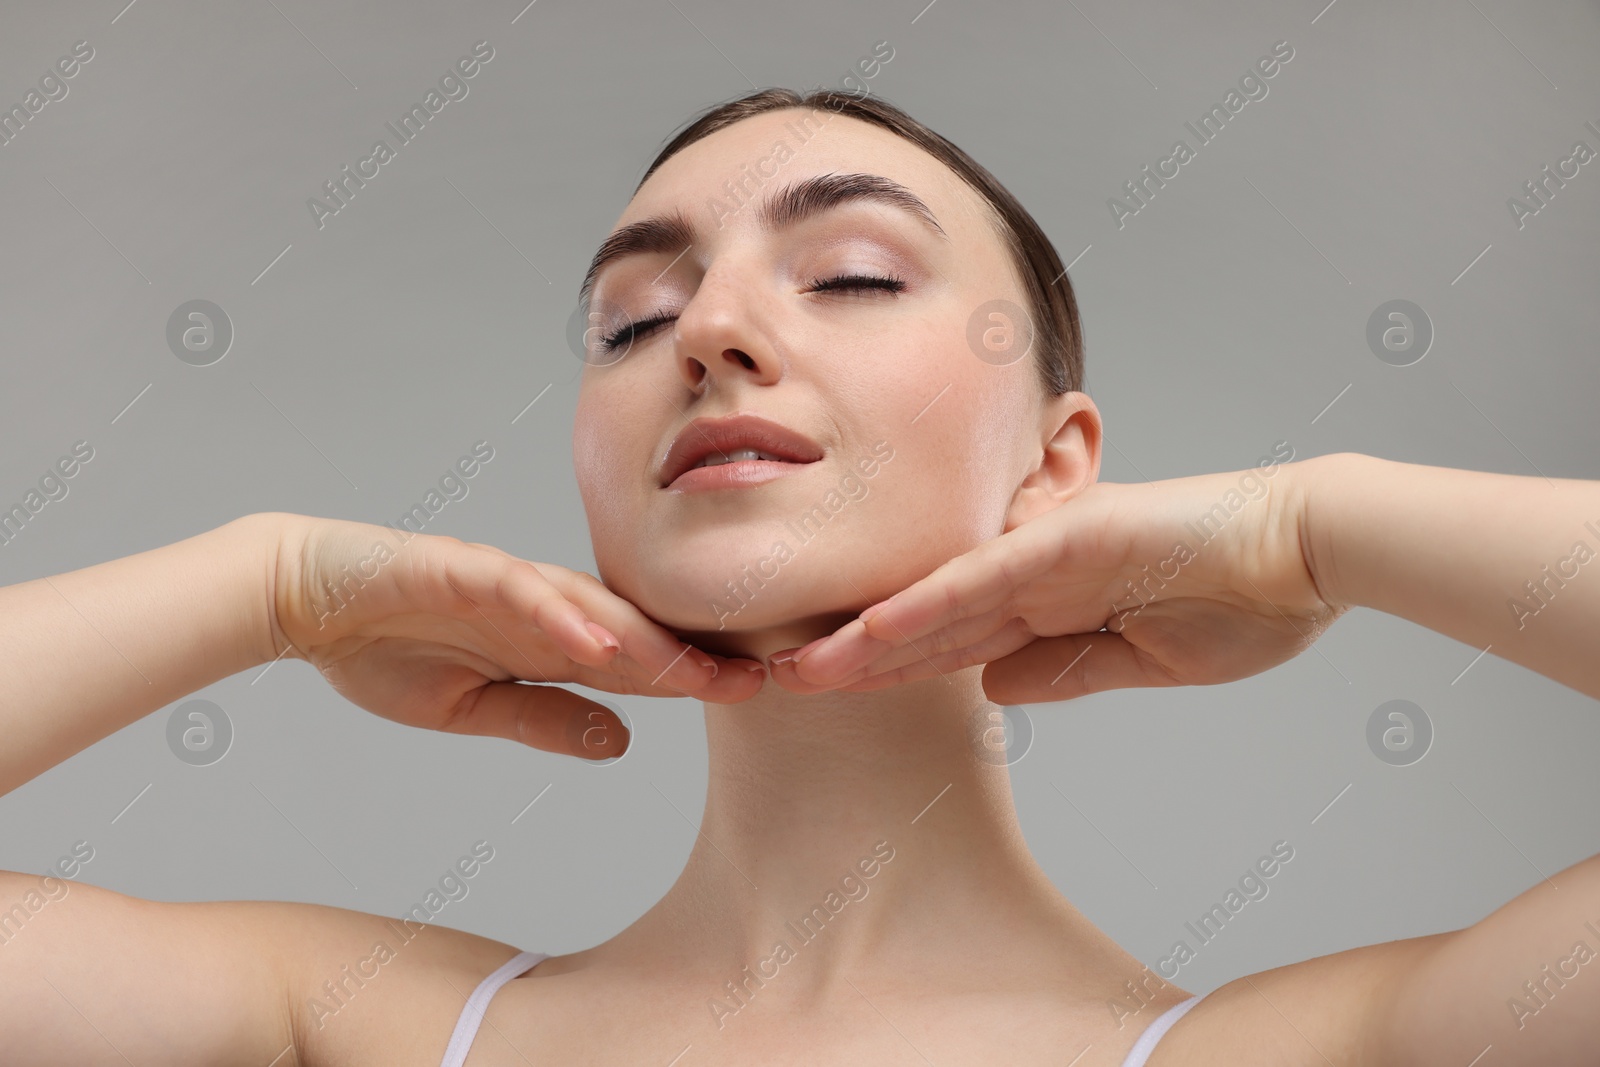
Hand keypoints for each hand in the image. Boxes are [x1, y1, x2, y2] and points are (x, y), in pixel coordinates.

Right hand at [265, 514, 765, 757]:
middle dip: (693, 656)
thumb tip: (623, 742)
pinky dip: (559, 614)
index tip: (752, 695)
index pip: (635, 660)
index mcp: (548, 638)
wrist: (306, 599)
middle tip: (758, 680)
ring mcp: (505, 582)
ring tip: (696, 670)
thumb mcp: (475, 708)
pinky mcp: (460, 568)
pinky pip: (517, 591)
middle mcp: (541, 605)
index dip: (692, 676)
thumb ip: (547, 718)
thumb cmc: (387, 646)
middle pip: (631, 630)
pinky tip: (598, 640)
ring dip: (644, 637)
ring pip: (589, 605)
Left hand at [764, 460, 1345, 702]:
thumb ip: (1064, 671)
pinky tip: (870, 637)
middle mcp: (1034, 573)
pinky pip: (982, 582)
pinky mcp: (1069, 540)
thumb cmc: (1240, 600)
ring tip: (794, 671)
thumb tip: (993, 686)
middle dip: (851, 657)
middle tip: (777, 680)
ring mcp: (1047, 552)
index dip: (887, 669)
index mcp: (1050, 602)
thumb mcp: (1140, 661)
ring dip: (865, 640)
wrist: (1308, 549)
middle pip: (924, 622)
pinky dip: (926, 610)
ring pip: (936, 602)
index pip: (951, 642)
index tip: (830, 694)